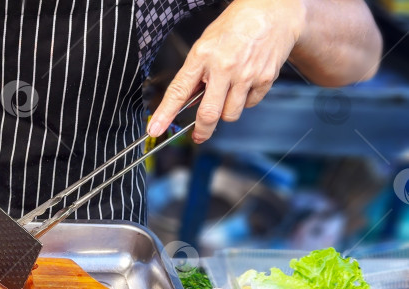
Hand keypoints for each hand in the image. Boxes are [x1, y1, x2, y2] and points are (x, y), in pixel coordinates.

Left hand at [148, 0, 305, 142]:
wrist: (273, 10)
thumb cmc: (236, 25)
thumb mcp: (206, 44)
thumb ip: (196, 73)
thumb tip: (188, 101)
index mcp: (203, 55)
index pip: (179, 91)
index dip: (165, 114)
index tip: (156, 129)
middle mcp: (224, 66)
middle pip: (209, 114)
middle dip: (202, 131)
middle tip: (198, 135)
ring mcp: (246, 74)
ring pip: (230, 114)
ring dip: (225, 112)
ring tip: (227, 93)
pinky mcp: (265, 79)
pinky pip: (249, 105)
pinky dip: (244, 101)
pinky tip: (244, 84)